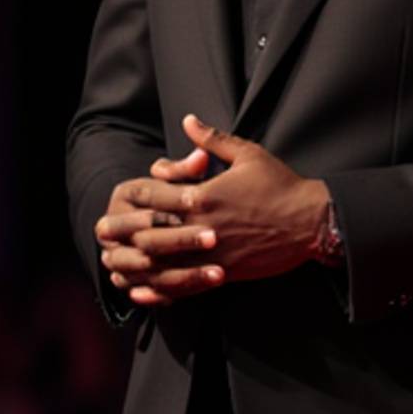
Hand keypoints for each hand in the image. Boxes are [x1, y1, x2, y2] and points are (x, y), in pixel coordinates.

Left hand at [97, 115, 325, 308]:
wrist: (311, 223)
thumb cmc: (281, 185)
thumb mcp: (247, 154)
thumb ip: (212, 140)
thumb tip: (187, 119)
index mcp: (205, 195)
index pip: (156, 195)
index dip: (134, 196)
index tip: (119, 197)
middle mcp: (203, 227)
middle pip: (151, 231)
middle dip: (123, 231)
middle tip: (101, 232)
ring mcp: (213, 254)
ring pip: (164, 262)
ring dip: (136, 263)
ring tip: (114, 264)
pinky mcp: (225, 274)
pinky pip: (186, 286)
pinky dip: (162, 290)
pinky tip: (144, 293)